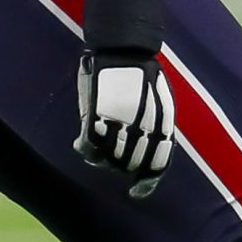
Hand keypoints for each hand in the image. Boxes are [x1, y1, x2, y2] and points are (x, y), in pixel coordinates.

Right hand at [76, 51, 174, 198]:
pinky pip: (88, 148)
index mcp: (162, 128)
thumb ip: (157, 130)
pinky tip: (79, 141)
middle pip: (129, 166)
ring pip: (107, 161)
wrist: (123, 48)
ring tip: (96, 145)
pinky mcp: (96, 118)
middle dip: (120, 166)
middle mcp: (142, 131)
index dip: (147, 183)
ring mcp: (119, 126)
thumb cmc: (142, 75)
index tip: (137, 193)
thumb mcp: (160, 103)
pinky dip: (84, 148)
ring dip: (100, 157)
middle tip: (111, 155)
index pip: (157, 166)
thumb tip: (151, 155)